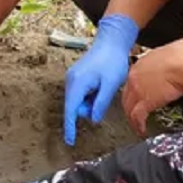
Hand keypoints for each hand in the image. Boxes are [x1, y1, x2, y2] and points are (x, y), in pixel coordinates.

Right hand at [63, 14, 138, 145]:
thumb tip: (93, 120)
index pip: (71, 111)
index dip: (70, 127)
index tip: (69, 141)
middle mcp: (71, 81)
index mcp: (78, 83)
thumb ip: (100, 103)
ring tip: (104, 88)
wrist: (111, 41)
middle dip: (88, 109)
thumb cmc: (112, 61)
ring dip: (90, 101)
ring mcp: (72, 78)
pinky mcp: (76, 76)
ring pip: (78, 101)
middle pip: (74, 107)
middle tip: (104, 97)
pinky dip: (90, 95)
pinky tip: (100, 85)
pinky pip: (81, 93)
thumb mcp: (110, 85)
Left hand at [121, 41, 182, 135]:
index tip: (136, 97)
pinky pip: (137, 116)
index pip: (131, 81)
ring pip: (129, 107)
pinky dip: (138, 125)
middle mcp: (135, 77)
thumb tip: (169, 68)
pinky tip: (141, 129)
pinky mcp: (145, 101)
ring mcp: (138, 90)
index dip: (133, 92)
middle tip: (132, 114)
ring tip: (135, 125)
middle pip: (126, 96)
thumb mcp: (167, 57)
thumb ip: (162, 65)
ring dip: (131, 118)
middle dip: (128, 107)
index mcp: (140, 65)